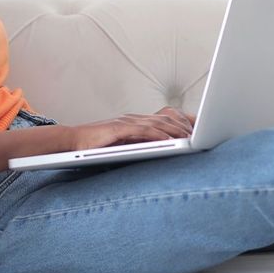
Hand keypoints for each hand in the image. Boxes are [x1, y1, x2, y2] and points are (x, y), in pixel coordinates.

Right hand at [66, 107, 196, 149]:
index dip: (183, 123)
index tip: (199, 131)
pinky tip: (169, 141)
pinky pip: (144, 131)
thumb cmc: (95, 148)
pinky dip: (159, 135)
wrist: (71, 142)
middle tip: (202, 135)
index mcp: (137, 122)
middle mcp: (134, 118)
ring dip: (177, 131)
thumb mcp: (123, 147)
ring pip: (159, 123)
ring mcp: (127, 122)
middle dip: (186, 126)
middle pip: (167, 118)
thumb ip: (140, 147)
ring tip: (191, 139)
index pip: (166, 118)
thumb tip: (161, 155)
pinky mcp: (119, 128)